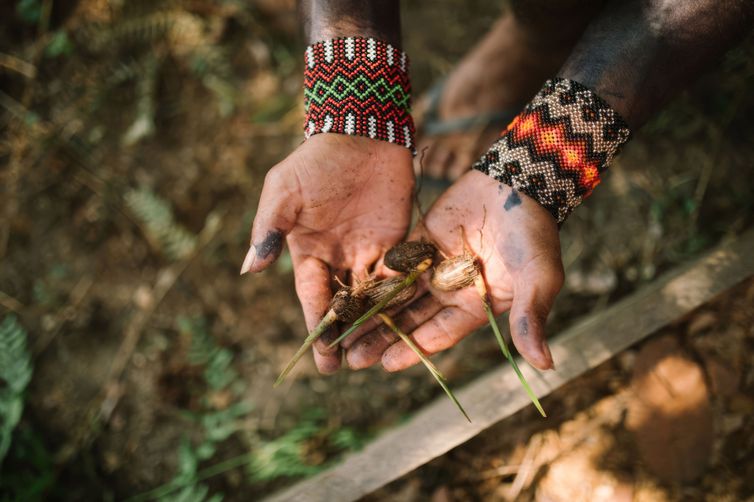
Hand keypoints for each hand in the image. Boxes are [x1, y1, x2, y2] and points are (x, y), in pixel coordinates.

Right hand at [241, 134, 413, 373]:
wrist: (359, 134)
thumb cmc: (315, 162)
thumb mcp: (283, 193)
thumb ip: (269, 229)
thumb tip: (249, 268)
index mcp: (309, 252)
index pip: (313, 298)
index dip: (318, 328)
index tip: (322, 359)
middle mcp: (338, 257)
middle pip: (344, 305)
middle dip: (346, 336)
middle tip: (351, 368)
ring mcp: (368, 250)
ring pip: (372, 296)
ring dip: (374, 324)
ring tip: (380, 355)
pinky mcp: (396, 240)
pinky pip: (399, 274)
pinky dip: (401, 296)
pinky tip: (407, 320)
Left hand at [343, 169, 562, 371]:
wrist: (520, 183)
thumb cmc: (535, 234)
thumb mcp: (539, 278)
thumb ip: (531, 317)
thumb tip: (545, 366)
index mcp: (476, 306)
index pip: (438, 335)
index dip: (413, 349)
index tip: (385, 365)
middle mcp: (451, 291)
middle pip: (411, 320)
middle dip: (382, 338)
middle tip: (350, 358)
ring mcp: (433, 266)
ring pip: (396, 295)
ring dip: (370, 312)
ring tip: (339, 329)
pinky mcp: (420, 242)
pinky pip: (393, 263)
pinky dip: (373, 277)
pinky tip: (346, 289)